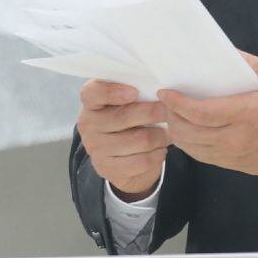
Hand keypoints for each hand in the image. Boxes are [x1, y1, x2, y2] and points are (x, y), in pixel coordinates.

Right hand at [77, 80, 168, 199]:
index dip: (112, 92)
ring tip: (169, 131)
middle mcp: (88, 124)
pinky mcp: (107, 168)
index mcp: (91, 101)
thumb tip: (162, 89)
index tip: (135, 92)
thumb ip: (137, 90)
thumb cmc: (129, 115)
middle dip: (154, 112)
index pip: (93, 92)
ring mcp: (96, 148)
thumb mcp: (127, 100)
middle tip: (170, 109)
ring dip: (161, 135)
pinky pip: (142, 161)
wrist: (121, 154)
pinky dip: (158, 154)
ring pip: (140, 139)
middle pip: (125, 117)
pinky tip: (161, 149)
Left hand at [159, 52, 257, 185]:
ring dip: (176, 131)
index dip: (178, 103)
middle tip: (163, 101)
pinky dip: (188, 145)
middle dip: (170, 116)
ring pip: (191, 147)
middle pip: (189, 131)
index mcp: (246, 115)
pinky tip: (186, 132)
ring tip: (171, 115)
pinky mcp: (233, 165)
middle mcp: (234, 138)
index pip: (201, 112)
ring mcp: (232, 155)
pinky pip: (202, 157)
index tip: (166, 92)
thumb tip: (233, 54)